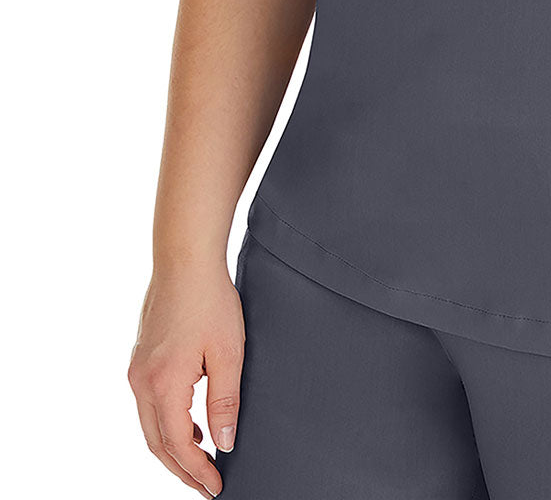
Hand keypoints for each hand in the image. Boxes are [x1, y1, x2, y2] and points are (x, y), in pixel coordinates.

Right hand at [128, 261, 244, 494]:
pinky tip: (191, 422)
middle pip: (157, 443)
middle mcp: (142, 382)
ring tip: (202, 459)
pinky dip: (167, 422)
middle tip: (206, 485)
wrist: (185, 259)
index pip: (178, 444)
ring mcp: (136, 370)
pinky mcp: (139, 359)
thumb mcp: (228, 352)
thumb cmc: (211, 300)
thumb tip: (224, 441)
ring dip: (174, 447)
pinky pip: (149, 405)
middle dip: (182, 469)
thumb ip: (225, 400)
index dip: (197, 471)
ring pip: (150, 426)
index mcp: (163, 384)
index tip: (215, 487)